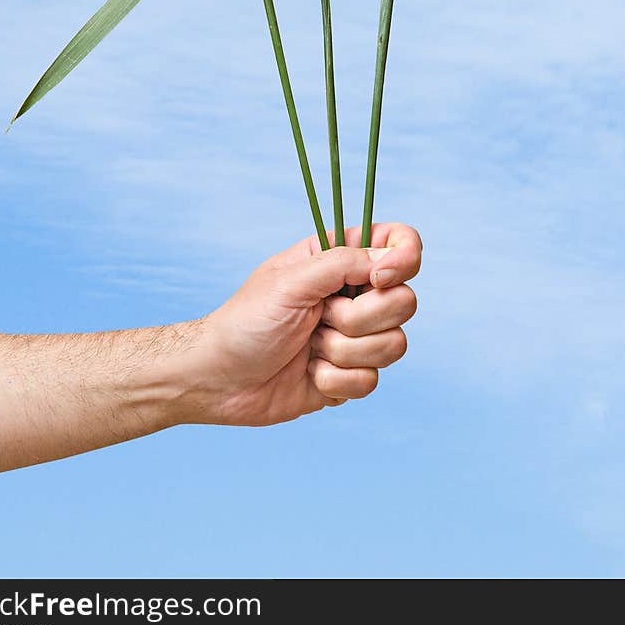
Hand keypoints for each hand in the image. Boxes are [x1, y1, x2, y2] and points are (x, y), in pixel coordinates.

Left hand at [180, 223, 420, 426]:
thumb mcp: (291, 281)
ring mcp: (356, 337)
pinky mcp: (350, 375)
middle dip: (359, 318)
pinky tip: (309, 375)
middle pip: (404, 301)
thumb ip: (343, 263)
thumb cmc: (246, 322)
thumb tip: (388, 261)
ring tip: (309, 348)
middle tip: (319, 318)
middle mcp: (354, 295)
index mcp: (340, 260)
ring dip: (344, 351)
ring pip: (394, 344)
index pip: (398, 243)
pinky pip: (372, 380)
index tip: (378, 279)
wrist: (219, 381)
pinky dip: (336, 380)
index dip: (403, 259)